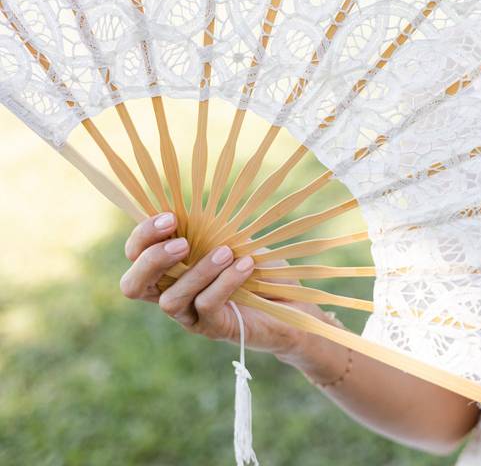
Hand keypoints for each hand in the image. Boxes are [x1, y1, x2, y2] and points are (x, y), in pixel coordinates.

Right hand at [119, 211, 343, 359]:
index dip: (143, 235)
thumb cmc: (258, 266)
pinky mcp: (213, 328)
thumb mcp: (234, 240)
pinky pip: (206, 305)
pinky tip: (245, 265)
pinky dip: (224, 282)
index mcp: (170, 267)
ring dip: (198, 271)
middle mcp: (171, 293)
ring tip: (225, 252)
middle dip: (152, 260)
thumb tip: (196, 208)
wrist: (293, 304)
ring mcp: (189, 315)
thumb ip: (211, 229)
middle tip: (183, 242)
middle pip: (132, 286)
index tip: (170, 216)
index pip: (136, 253)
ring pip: (171, 299)